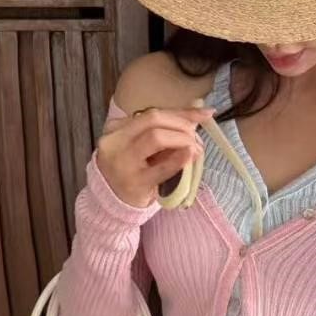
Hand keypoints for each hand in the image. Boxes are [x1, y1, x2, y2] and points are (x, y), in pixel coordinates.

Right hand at [96, 104, 210, 208]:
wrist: (111, 203)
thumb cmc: (131, 171)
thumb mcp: (139, 146)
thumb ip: (162, 130)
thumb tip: (197, 113)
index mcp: (116, 128)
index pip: (152, 113)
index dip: (181, 112)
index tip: (204, 114)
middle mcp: (115, 141)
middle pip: (153, 119)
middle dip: (181, 124)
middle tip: (195, 136)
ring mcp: (123, 161)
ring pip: (156, 137)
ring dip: (181, 139)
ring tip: (194, 148)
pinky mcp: (135, 182)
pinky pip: (161, 168)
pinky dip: (179, 160)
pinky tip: (190, 156)